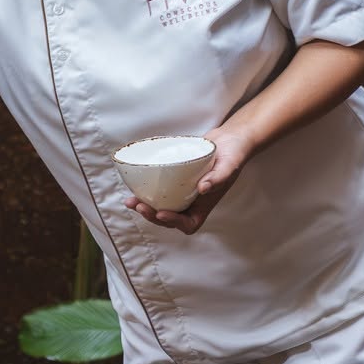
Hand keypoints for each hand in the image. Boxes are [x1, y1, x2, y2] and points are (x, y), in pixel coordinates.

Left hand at [125, 125, 252, 234]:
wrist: (228, 140)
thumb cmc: (233, 155)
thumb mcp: (229, 166)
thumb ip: (218, 178)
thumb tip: (203, 189)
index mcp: (204, 205)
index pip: (189, 223)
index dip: (174, 222)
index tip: (162, 213)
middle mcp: (191, 202)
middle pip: (169, 218)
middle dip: (152, 216)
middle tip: (140, 206)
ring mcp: (181, 191)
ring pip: (160, 206)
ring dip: (145, 207)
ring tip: (131, 201)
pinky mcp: (173, 179)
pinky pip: (158, 190)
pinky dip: (145, 191)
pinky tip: (133, 186)